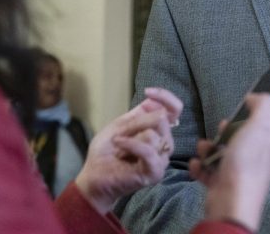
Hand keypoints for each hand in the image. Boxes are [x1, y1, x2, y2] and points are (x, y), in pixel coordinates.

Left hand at [74, 88, 181, 213]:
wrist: (94, 177)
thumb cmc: (107, 151)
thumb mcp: (120, 125)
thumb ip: (139, 114)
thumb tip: (154, 102)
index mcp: (159, 130)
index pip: (175, 109)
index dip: (166, 97)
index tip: (147, 91)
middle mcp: (165, 143)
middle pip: (163, 120)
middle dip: (137, 122)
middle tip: (120, 132)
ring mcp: (162, 158)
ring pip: (155, 135)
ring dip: (130, 136)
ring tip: (117, 145)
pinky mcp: (156, 172)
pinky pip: (149, 151)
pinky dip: (132, 144)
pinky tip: (119, 144)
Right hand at [189, 94, 269, 231]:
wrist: (231, 202)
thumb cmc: (247, 161)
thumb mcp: (260, 126)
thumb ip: (263, 106)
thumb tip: (257, 97)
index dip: (258, 105)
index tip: (243, 103)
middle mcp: (261, 154)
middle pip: (244, 131)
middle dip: (228, 127)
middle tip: (222, 127)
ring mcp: (242, 169)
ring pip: (224, 148)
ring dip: (209, 146)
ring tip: (204, 149)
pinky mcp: (225, 181)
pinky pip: (211, 167)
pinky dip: (202, 165)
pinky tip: (198, 165)